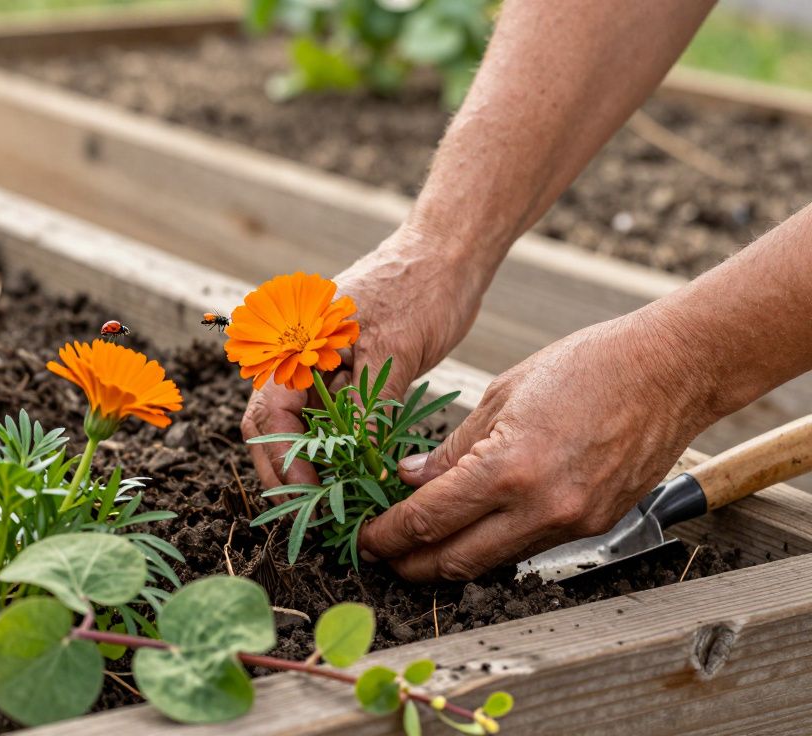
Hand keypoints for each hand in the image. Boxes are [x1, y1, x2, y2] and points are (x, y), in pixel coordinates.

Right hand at [241, 225, 491, 489]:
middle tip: (310, 513)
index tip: (310, 494)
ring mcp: (316, 362)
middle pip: (269, 422)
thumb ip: (370, 405)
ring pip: (295, 423)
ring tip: (327, 502)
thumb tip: (359, 462)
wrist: (446, 251)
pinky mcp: (342, 370)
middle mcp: (295, 353)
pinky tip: (349, 473)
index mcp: (296, 341)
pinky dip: (331, 446)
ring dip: (305, 463)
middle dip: (283, 469)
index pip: (271, 411)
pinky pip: (324, 415)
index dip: (284, 458)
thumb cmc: (421, 289)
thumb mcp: (395, 350)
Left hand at [358, 308, 721, 580]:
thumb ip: (454, 446)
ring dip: (450, 561)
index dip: (388, 535)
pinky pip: (528, 548)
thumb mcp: (502, 394)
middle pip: (456, 560)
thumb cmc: (587, 367)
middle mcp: (541, 507)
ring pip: (492, 562)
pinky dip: (493, 545)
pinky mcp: (595, 526)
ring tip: (419, 548)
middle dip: (410, 563)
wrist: (669, 371)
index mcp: (509, 468)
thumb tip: (412, 479)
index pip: (429, 520)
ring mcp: (572, 522)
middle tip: (381, 554)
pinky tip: (472, 530)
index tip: (365, 537)